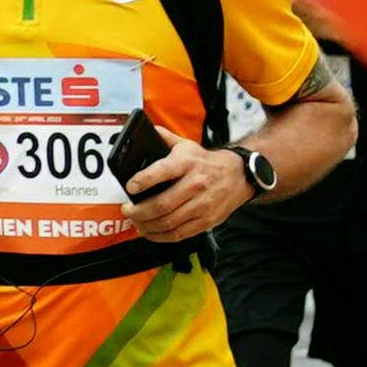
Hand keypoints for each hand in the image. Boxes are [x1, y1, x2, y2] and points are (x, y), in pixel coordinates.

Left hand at [127, 137, 255, 244]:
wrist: (239, 176)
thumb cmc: (205, 162)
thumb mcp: (186, 145)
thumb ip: (163, 137)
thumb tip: (143, 130)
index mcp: (187, 163)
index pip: (162, 172)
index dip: (142, 181)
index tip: (130, 186)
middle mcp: (195, 184)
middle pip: (163, 204)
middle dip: (139, 211)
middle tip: (127, 210)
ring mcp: (203, 205)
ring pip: (169, 222)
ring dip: (147, 225)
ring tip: (135, 222)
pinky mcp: (207, 220)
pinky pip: (181, 233)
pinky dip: (161, 236)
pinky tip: (150, 232)